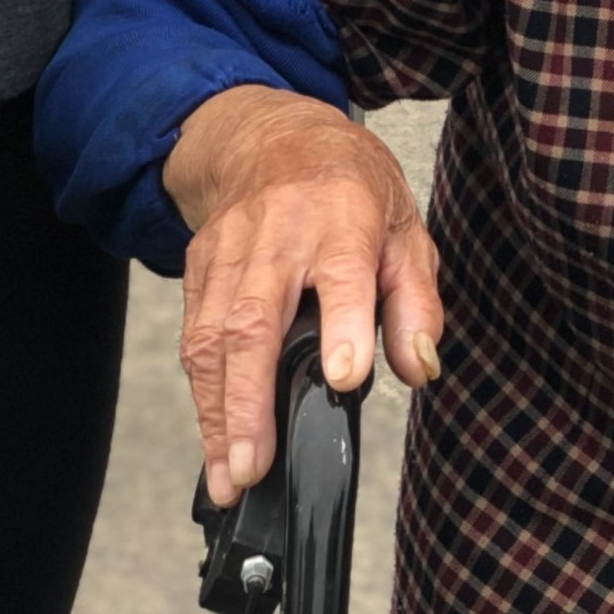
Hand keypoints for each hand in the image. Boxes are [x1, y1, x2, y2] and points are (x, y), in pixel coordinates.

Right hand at [165, 85, 444, 505]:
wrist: (271, 136)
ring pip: (212, 337)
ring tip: (228, 477)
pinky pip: (192, 338)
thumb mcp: (403, 227)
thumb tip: (420, 366)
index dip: (344, 324)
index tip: (343, 377)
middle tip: (253, 466)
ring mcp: (229, 252)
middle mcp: (278, 234)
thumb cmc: (346, 186)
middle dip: (249, 400)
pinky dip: (201, 396)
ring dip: (216, 415)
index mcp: (343, 217)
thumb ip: (415, 300)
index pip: (345, 273)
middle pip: (256, 319)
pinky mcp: (196, 269)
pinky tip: (213, 441)